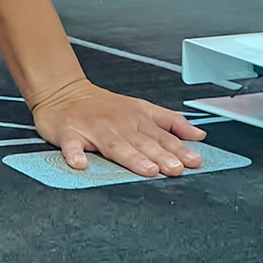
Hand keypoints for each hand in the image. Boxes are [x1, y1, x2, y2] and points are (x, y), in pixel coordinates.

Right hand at [29, 78, 205, 176]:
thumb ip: (171, 122)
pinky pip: (71, 145)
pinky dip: (74, 154)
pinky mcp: (68, 133)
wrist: (64, 92)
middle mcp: (118, 124)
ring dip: (131, 157)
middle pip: (142, 142)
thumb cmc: (104, 105)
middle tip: (175, 169)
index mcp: (137, 119)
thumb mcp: (142, 108)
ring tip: (147, 170)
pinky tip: (80, 164)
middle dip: (161, 156)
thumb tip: (198, 135)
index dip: (179, 149)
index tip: (193, 161)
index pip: (162, 136)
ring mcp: (93, 129)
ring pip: (115, 145)